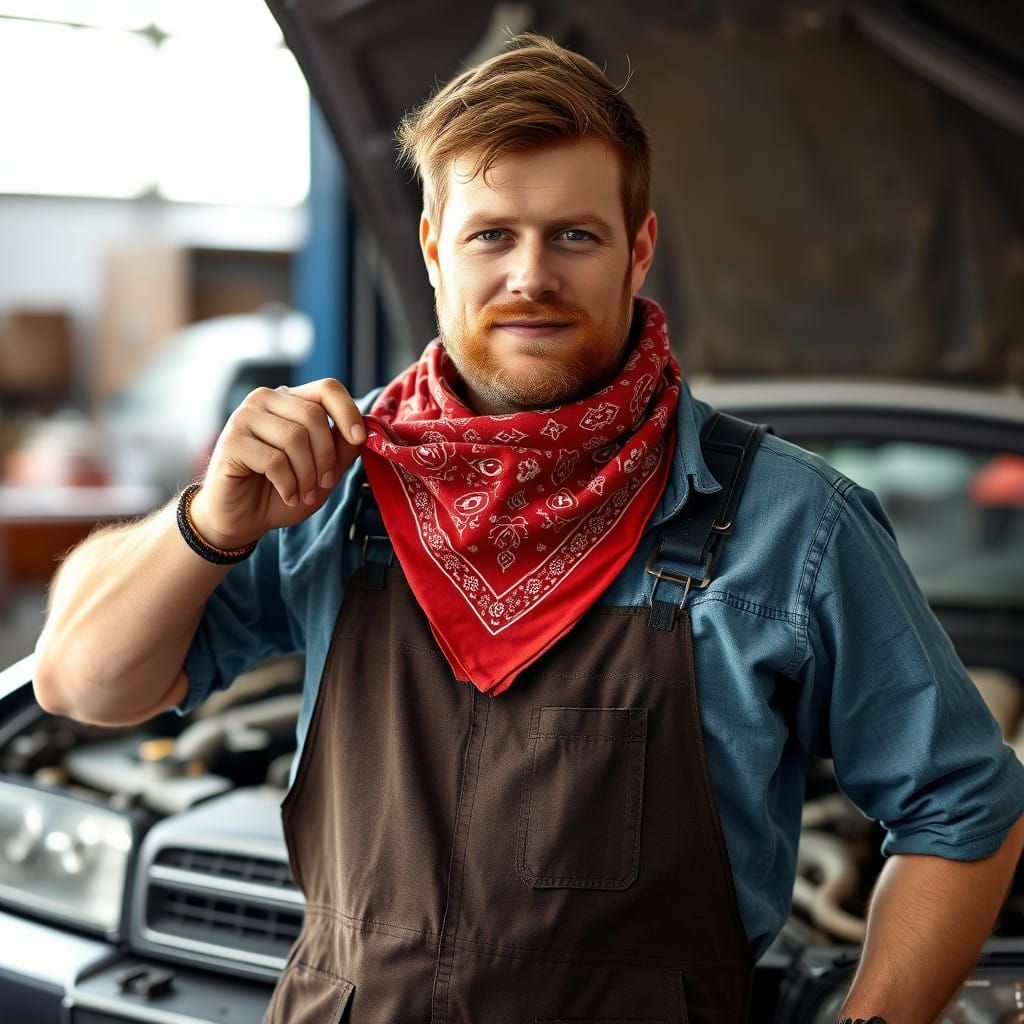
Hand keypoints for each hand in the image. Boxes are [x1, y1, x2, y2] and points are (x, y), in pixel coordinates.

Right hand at [188, 379, 365, 549]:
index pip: (327, 388)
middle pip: (313, 415)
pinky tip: (286, 495)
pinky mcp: (231, 441)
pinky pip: (274, 459)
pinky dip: (288, 484)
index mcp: (291, 400)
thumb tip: (365, 430)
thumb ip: (343, 447)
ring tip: (304, 494)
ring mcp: (244, 417)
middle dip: (325, 457)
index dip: (347, 412)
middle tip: (323, 484)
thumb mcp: (324, 470)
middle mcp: (265, 400)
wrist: (244, 518)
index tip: (359, 439)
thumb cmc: (284, 490)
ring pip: (294, 437)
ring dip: (307, 475)